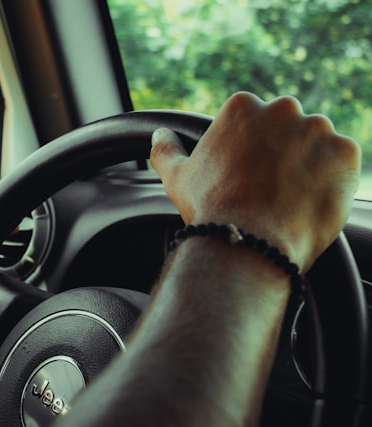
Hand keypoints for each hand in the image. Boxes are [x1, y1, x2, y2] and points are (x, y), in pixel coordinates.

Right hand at [150, 92, 360, 270]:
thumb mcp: (177, 177)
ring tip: (290, 199)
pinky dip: (332, 181)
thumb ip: (166, 150)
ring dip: (308, 166)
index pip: (256, 123)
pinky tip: (308, 202)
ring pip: (317, 146)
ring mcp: (319, 130)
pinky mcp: (346, 154)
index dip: (253, 153)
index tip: (249, 176)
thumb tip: (158, 135)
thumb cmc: (210, 209)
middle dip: (283, 154)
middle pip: (288, 129)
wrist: (247, 243)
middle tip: (270, 189)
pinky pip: (342, 164)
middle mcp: (283, 109)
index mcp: (243, 107)